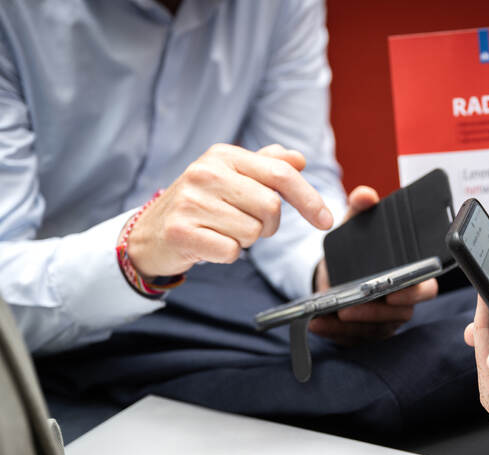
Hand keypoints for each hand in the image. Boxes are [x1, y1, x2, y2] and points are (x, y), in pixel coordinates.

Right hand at [126, 143, 333, 278]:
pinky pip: (232, 251)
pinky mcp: (182, 232)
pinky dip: (228, 254)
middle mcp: (206, 172)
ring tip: (222, 230)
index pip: (281, 175)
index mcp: (223, 155)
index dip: (309, 199)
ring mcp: (191, 201)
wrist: (151, 233)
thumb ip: (266, 166)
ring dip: (246, 240)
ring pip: (253, 232)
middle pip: (271, 207)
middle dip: (268, 225)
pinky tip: (210, 244)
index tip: (326, 221)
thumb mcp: (231, 177)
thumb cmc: (201, 204)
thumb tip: (298, 159)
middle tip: (246, 223)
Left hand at [308, 185, 437, 343]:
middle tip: (351, 307)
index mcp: (411, 276)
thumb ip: (360, 210)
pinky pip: (355, 339)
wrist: (335, 271)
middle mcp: (403, 301)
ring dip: (354, 324)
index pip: (425, 287)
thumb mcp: (354, 227)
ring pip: (377, 328)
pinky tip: (317, 324)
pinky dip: (335, 333)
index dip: (414, 292)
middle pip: (400, 313)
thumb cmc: (355, 251)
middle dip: (375, 312)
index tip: (394, 293)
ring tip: (332, 314)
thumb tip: (364, 195)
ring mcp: (386, 320)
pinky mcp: (366, 334)